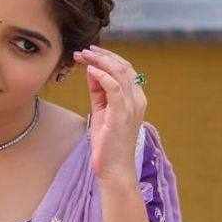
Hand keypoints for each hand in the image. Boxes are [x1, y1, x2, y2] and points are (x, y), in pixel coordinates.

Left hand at [72, 44, 144, 184]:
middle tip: (84, 50)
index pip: (125, 69)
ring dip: (99, 61)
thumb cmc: (108, 145)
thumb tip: (91, 72)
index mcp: (136, 98)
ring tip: (83, 55)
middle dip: (102, 55)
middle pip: (123, 66)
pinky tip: (89, 70)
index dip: (108, 57)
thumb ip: (99, 92)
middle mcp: (137, 99)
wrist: (114, 170)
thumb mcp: (102, 112)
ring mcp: (131, 106)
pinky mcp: (121, 114)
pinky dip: (101, 75)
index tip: (89, 53)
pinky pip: (114, 87)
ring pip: (119, 72)